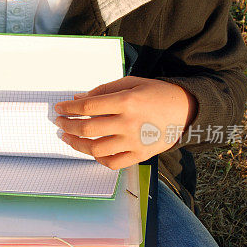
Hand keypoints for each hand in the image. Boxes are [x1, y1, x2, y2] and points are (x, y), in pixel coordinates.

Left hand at [54, 76, 197, 168]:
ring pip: (96, 149)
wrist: (186, 110)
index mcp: (126, 101)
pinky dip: (98, 159)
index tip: (59, 108)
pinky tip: (91, 151)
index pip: (88, 107)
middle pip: (88, 129)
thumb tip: (78, 98)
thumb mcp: (132, 83)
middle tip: (60, 123)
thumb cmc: (157, 93)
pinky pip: (113, 163)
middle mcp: (129, 123)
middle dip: (68, 126)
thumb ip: (104, 90)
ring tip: (68, 138)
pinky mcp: (140, 155)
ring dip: (77, 144)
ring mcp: (134, 142)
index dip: (69, 108)